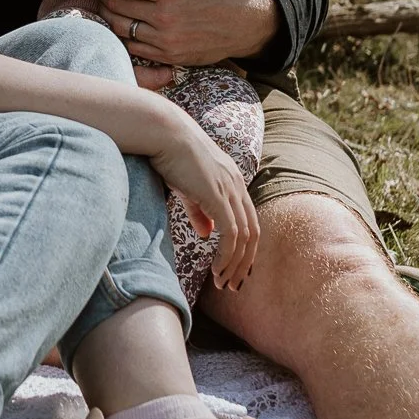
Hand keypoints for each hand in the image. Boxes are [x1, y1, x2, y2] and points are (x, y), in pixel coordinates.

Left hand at [93, 0, 280, 78]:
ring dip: (109, 14)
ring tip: (111, 3)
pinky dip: (124, 34)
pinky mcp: (168, 56)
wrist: (246, 22)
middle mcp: (164, 17)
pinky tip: (126, 21)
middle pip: (115, 6)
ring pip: (120, 28)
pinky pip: (133, 46)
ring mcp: (165, 40)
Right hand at [149, 115, 259, 290]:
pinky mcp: (218, 196)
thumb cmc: (171, 156)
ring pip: (245, 237)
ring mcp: (230, 191)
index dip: (244, 248)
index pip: (249, 221)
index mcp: (233, 182)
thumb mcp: (188, 188)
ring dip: (235, 264)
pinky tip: (215, 269)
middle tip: (232, 285)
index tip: (232, 269)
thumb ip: (200, 211)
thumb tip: (208, 234)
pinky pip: (231, 234)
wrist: (164, 133)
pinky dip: (227, 256)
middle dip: (244, 263)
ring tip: (222, 283)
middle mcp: (238, 186)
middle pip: (253, 233)